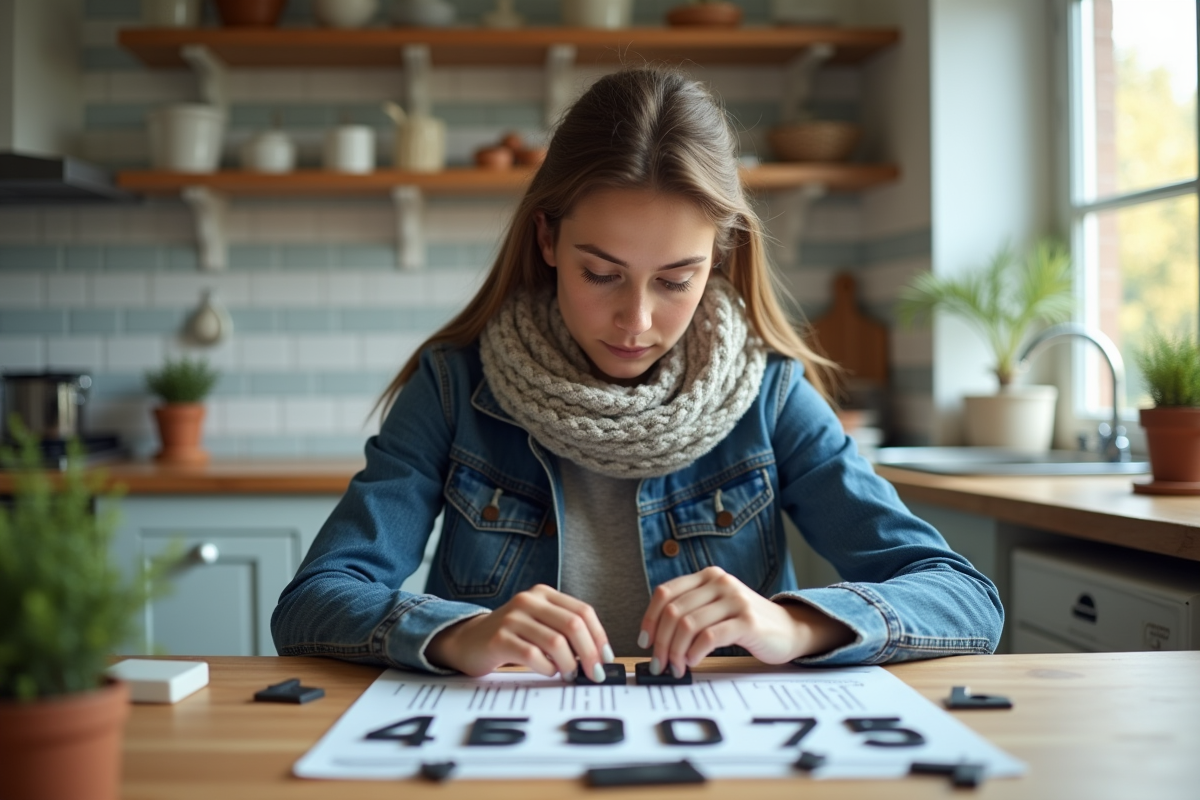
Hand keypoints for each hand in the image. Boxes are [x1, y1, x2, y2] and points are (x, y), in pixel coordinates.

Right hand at [425, 584, 612, 679]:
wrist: (468, 641)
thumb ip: (564, 630)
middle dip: (590, 653)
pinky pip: (534, 656)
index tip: (606, 658)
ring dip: (569, 664)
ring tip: (569, 674)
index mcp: (543, 594)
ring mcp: (512, 618)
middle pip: (573, 625)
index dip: (599, 636)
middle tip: (595, 673)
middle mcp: (529, 601)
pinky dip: (548, 669)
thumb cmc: (510, 636)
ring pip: (556, 642)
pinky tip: (548, 672)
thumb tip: (598, 654)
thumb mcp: (539, 623)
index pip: (583, 611)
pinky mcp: (499, 638)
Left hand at [639, 566, 854, 676]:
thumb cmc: (747, 623)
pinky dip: (695, 652)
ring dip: (676, 651)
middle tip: (659, 664)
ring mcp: (735, 600)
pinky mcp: (747, 621)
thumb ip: (691, 611)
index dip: (650, 619)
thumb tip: (654, 638)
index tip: (645, 642)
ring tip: (676, 668)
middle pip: (674, 611)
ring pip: (688, 624)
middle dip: (661, 642)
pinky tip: (693, 663)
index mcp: (708, 576)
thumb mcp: (716, 608)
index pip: (665, 593)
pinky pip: (710, 636)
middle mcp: (720, 582)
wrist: (789, 630)